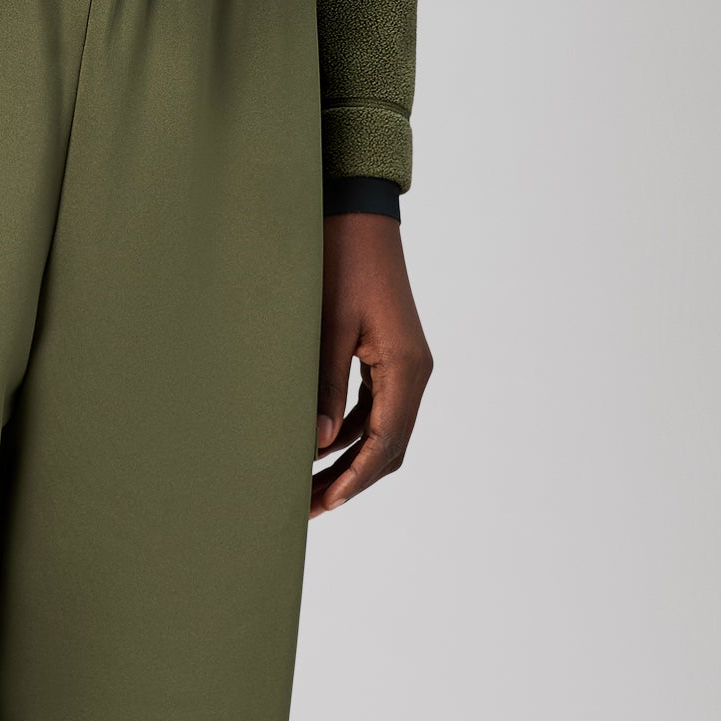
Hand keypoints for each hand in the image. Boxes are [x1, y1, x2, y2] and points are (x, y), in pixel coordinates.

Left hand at [311, 213, 432, 518]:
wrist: (358, 215)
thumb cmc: (342, 263)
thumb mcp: (329, 327)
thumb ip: (325, 387)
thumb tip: (317, 444)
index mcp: (405, 368)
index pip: (385, 443)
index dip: (355, 478)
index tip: (325, 503)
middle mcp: (413, 372)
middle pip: (387, 445)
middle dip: (350, 478)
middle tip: (308, 505)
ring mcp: (404, 364)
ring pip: (381, 429)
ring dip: (348, 458)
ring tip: (308, 484)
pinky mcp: (390, 355)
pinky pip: (373, 407)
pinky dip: (349, 430)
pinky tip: (318, 444)